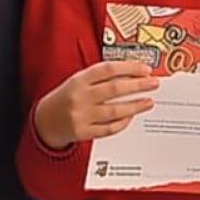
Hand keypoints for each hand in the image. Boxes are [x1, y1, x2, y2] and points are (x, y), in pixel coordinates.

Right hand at [34, 60, 158, 150]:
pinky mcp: (83, 132)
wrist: (45, 121)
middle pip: (114, 89)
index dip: (129, 67)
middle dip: (138, 85)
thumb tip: (132, 74)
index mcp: (79, 79)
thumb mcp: (78, 81)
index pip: (108, 69)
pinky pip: (108, 129)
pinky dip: (122, 123)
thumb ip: (100, 77)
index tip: (145, 68)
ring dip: (135, 106)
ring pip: (114, 111)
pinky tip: (131, 117)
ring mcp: (81, 116)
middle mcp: (79, 97)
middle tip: (154, 84)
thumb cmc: (68, 97)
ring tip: (149, 102)